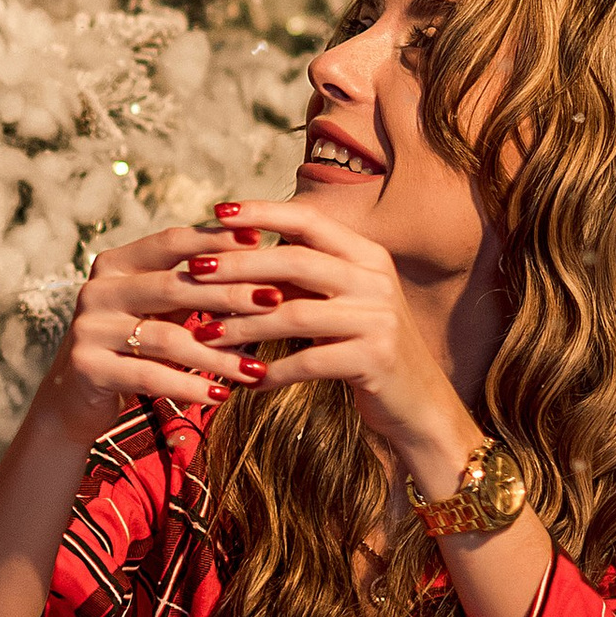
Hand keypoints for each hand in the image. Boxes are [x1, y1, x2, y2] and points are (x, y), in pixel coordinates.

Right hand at [37, 221, 289, 438]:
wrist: (76, 397)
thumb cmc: (131, 346)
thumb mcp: (158, 309)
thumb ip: (193, 284)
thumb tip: (260, 258)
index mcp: (115, 264)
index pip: (171, 242)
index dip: (216, 239)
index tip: (263, 239)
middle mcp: (97, 289)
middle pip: (173, 285)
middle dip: (228, 293)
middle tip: (274, 301)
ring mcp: (88, 327)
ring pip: (166, 337)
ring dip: (217, 355)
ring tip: (256, 367)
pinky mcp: (87, 366)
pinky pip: (149, 375)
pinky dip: (189, 385)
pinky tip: (220, 395)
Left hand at [195, 197, 478, 480]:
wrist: (420, 404)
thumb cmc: (366, 349)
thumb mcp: (340, 304)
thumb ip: (302, 279)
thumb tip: (236, 254)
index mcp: (367, 255)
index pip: (308, 220)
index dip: (262, 213)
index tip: (217, 212)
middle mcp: (376, 279)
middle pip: (294, 262)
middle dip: (239, 265)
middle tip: (194, 271)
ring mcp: (378, 319)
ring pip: (293, 313)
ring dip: (242, 324)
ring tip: (203, 332)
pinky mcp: (374, 359)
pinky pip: (308, 361)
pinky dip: (272, 371)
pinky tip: (244, 379)